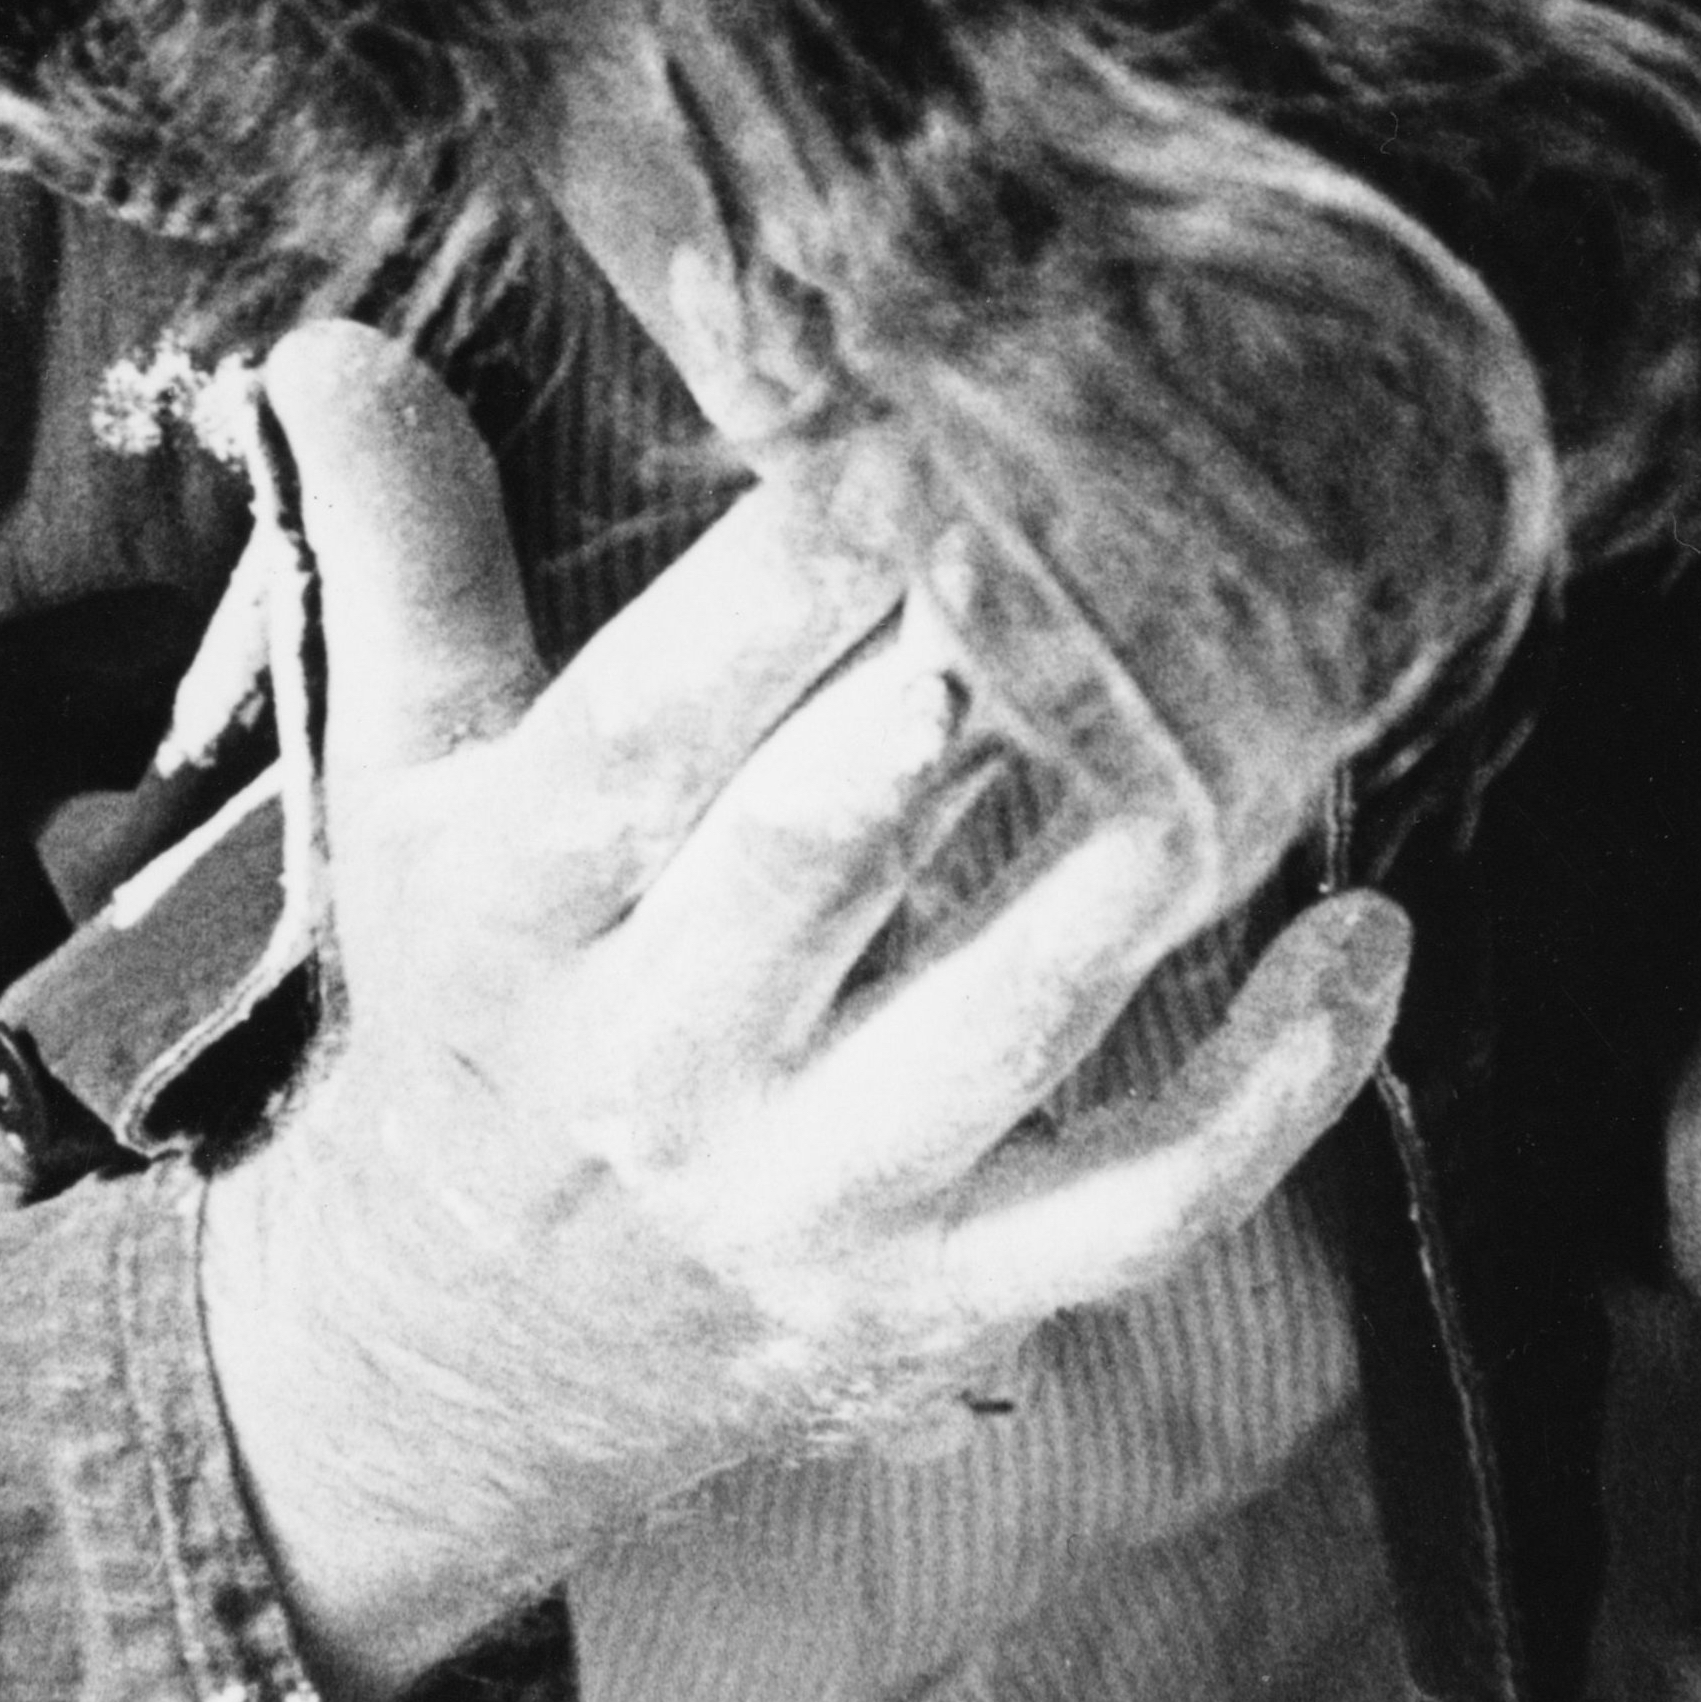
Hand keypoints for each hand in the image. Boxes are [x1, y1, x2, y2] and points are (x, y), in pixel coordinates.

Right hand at [192, 320, 1408, 1701]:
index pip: (667, 703)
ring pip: (1008, 1017)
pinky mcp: (938, 1301)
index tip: (921, 411)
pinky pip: (1138, 1205)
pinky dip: (1276, 1091)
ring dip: (1139, 857)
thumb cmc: (466, 1009)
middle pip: (831, 840)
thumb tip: (332, 340)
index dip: (798, 559)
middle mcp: (659, 1052)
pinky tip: (1368, 938)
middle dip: (962, 677)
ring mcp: (809, 1192)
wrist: (442, 1361)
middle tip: (1102, 518)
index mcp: (523, 893)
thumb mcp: (400, 787)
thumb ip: (400, 555)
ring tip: (1265, 701)